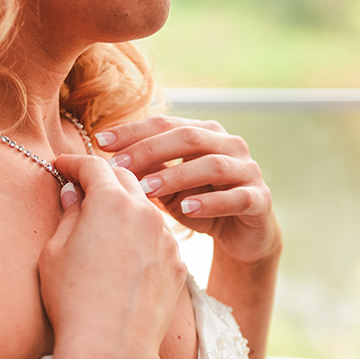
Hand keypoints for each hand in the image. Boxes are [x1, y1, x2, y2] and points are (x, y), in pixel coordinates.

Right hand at [40, 156, 186, 358]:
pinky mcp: (177, 266)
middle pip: (125, 177)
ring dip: (126, 206)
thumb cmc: (72, 299)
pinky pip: (158, 238)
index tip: (61, 166)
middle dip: (103, 176)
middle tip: (84, 185)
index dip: (73, 162)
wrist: (111, 347)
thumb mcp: (55, 252)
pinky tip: (126, 253)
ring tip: (107, 220)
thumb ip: (69, 215)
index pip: (92, 165)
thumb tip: (75, 195)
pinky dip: (141, 235)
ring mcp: (166, 240)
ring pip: (146, 208)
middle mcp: (145, 213)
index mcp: (111, 202)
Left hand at [97, 116, 280, 263]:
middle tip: (117, 167)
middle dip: (149, 150)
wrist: (241, 235)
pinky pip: (236, 197)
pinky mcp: (260, 199)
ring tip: (145, 190)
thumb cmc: (197, 205)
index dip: (132, 131)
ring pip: (211, 164)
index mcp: (204, 133)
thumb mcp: (166, 188)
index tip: (99, 142)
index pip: (164, 124)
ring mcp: (248, 170)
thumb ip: (146, 171)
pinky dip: (209, 202)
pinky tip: (185, 210)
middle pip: (187, 137)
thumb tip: (106, 161)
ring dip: (175, 176)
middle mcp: (228, 144)